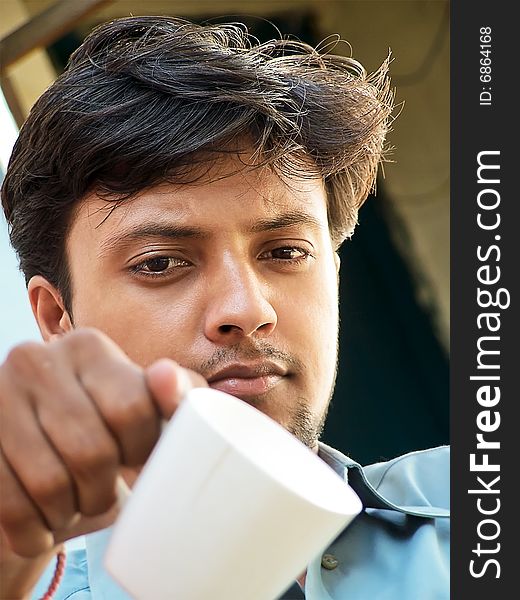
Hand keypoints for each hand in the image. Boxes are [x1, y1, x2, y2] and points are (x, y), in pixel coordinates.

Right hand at [0, 328, 205, 559]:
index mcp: (88, 347)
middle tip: (104, 492)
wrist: (44, 453)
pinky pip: (10, 505)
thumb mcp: (153, 408)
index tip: (139, 459)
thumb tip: (165, 376)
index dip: (142, 451)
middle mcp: (36, 361)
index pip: (130, 410)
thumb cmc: (112, 430)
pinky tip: (47, 523)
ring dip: (70, 512)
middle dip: (104, 489)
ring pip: (49, 483)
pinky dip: (34, 530)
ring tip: (77, 504)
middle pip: (90, 451)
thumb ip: (176, 395)